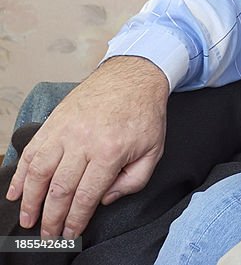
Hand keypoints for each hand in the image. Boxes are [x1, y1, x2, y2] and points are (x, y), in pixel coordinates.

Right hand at [6, 56, 169, 238]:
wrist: (133, 76)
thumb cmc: (144, 113)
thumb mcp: (153, 149)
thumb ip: (134, 181)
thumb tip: (105, 200)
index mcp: (111, 151)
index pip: (87, 195)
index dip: (75, 220)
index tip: (69, 235)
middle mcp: (84, 141)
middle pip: (60, 189)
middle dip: (51, 218)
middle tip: (47, 235)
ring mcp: (65, 130)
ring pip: (39, 172)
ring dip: (30, 200)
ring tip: (27, 219)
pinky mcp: (54, 121)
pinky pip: (32, 151)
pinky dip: (20, 173)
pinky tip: (16, 191)